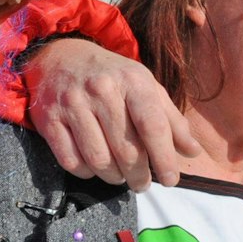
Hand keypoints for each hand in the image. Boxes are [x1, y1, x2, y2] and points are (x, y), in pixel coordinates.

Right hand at [25, 38, 200, 187]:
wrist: (59, 57)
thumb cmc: (112, 77)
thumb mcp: (146, 87)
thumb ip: (171, 120)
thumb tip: (194, 152)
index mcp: (133, 81)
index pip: (153, 126)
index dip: (164, 158)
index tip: (171, 180)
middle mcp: (102, 90)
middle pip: (127, 150)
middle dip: (139, 175)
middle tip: (143, 184)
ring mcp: (72, 105)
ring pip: (99, 160)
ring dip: (114, 177)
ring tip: (120, 177)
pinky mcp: (49, 120)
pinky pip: (71, 161)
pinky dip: (86, 173)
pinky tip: (94, 168)